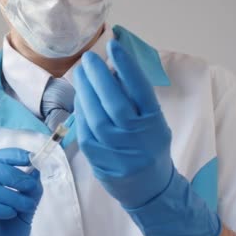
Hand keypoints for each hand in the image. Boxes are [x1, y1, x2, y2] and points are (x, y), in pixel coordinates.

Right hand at [0, 148, 42, 235]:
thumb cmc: (9, 235)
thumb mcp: (26, 210)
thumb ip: (30, 191)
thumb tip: (36, 170)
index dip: (11, 155)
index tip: (31, 158)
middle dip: (9, 174)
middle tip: (28, 186)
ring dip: (5, 194)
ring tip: (23, 206)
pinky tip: (9, 213)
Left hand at [73, 39, 172, 208]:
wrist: (149, 189)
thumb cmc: (150, 147)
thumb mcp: (153, 122)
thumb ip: (135, 99)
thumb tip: (112, 68)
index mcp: (155, 123)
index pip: (140, 90)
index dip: (126, 66)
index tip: (114, 46)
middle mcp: (137, 138)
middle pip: (115, 102)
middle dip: (99, 76)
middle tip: (89, 58)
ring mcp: (117, 151)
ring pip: (96, 117)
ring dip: (86, 91)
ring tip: (81, 73)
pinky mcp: (99, 160)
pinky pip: (86, 131)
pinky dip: (81, 112)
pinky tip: (80, 97)